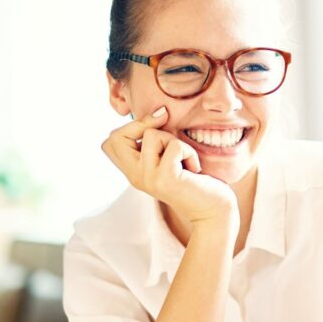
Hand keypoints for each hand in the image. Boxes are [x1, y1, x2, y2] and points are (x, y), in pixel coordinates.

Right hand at [101, 107, 236, 224]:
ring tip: (184, 159)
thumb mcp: (169, 156)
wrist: (213, 210)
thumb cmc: (195, 180)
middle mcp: (135, 177)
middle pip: (117, 137)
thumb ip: (157, 140)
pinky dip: (189, 152)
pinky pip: (175, 146)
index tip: (155, 128)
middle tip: (168, 138)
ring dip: (173, 140)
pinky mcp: (165, 179)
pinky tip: (194, 169)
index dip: (129, 128)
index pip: (110, 141)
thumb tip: (160, 111)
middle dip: (144, 125)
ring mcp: (148, 179)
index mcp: (132, 171)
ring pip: (151, 135)